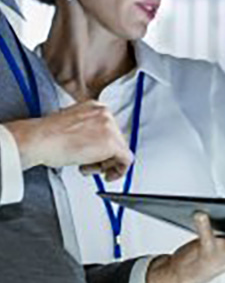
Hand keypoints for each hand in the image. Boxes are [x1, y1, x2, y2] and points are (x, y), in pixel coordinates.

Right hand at [5, 101, 133, 180]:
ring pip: (121, 150)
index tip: (98, 155)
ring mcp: (110, 128)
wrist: (39, 139)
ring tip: (88, 167)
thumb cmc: (47, 136)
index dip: (103, 147)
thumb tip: (95, 144)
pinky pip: (126, 160)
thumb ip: (88, 130)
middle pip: (117, 140)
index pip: (109, 129)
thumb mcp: (72, 125)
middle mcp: (105, 114)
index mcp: (95, 107)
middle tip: (91, 165)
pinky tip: (106, 175)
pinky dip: (119, 171)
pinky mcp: (112, 143)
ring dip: (105, 164)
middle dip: (104, 156)